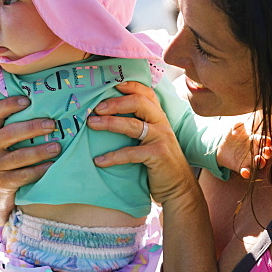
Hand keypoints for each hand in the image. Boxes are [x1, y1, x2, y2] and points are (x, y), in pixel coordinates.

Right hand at [0, 95, 60, 224]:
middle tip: (52, 125)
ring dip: (39, 151)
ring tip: (57, 147)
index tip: (27, 101)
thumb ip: (17, 129)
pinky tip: (51, 166)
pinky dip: (39, 170)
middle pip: (9, 134)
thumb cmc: (8, 162)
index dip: (8, 105)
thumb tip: (47, 112)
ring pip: (18, 156)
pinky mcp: (2, 183)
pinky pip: (23, 175)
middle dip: (32, 128)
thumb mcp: (5, 145)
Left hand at [87, 79, 200, 207]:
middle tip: (96, 108)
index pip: (146, 93)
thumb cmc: (160, 164)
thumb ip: (140, 127)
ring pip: (132, 124)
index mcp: (159, 117)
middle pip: (138, 102)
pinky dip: (113, 157)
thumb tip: (108, 117)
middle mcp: (161, 123)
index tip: (110, 84)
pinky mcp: (158, 154)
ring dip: (109, 123)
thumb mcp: (153, 140)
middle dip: (115, 103)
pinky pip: (130, 153)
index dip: (129, 86)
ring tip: (92, 124)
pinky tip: (99, 161)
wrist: (179, 187)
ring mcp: (161, 138)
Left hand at [216, 113, 270, 178]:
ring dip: (261, 162)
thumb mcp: (232, 128)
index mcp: (255, 140)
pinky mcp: (243, 168)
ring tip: (258, 160)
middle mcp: (255, 151)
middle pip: (265, 153)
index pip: (263, 140)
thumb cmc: (230, 136)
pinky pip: (248, 172)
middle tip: (267, 151)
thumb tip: (235, 131)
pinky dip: (247, 173)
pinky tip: (244, 171)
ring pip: (260, 163)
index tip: (267, 141)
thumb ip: (236, 126)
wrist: (222, 148)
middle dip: (268, 152)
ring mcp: (250, 160)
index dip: (266, 141)